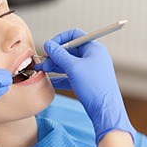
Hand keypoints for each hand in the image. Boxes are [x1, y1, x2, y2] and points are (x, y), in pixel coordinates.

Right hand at [35, 29, 135, 144]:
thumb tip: (48, 44)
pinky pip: (70, 75)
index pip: (75, 35)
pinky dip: (59, 77)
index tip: (49, 47)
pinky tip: (50, 81)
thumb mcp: (73, 68)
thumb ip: (59, 54)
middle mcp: (92, 57)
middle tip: (42, 63)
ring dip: (54, 66)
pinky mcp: (86, 81)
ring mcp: (89, 69)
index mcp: (93, 49)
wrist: (105, 111)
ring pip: (68, 63)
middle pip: (69, 50)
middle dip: (54, 56)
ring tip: (42, 71)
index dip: (60, 39)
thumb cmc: (93, 87)